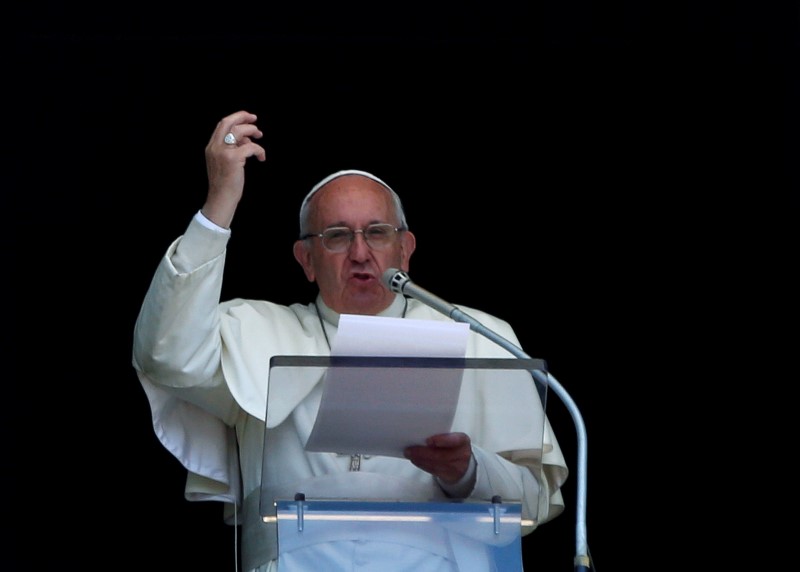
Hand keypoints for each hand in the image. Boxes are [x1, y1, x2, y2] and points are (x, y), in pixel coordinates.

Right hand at [202, 110, 265, 227]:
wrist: (221, 199)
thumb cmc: (224, 184)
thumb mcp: (223, 163)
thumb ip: (230, 149)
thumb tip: (245, 140)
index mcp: (211, 147)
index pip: (222, 125)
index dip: (235, 118)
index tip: (246, 118)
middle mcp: (214, 147)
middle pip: (228, 122)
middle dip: (242, 116)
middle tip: (254, 119)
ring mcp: (223, 152)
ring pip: (239, 131)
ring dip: (252, 130)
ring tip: (259, 137)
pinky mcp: (233, 159)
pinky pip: (251, 146)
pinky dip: (259, 150)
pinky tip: (261, 157)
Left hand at [404, 432, 472, 484]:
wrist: (463, 463)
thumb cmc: (453, 446)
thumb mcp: (452, 437)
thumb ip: (440, 435)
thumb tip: (419, 434)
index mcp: (462, 440)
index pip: (454, 440)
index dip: (442, 440)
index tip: (428, 441)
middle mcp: (462, 454)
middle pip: (441, 455)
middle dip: (423, 452)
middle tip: (409, 449)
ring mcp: (457, 467)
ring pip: (436, 464)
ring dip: (420, 460)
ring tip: (409, 454)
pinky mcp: (449, 476)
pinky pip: (433, 471)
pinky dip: (422, 465)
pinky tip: (415, 460)